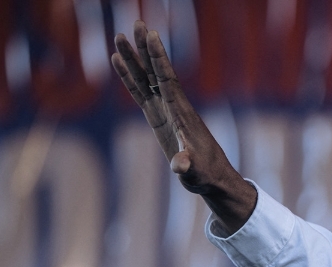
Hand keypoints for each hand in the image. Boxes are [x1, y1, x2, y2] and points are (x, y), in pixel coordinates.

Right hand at [111, 22, 255, 232]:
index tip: (152, 36)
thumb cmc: (205, 175)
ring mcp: (166, 111)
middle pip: (156, 72)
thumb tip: (179, 164)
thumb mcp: (194, 173)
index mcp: (182, 115)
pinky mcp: (158, 118)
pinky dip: (129, 77)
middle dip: (145, 49)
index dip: (159, 59)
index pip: (168, 81)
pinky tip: (118, 62)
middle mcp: (174, 107)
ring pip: (146, 78)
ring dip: (134, 58)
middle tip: (135, 23)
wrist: (212, 178)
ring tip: (120, 36)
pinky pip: (141, 92)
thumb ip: (185, 166)